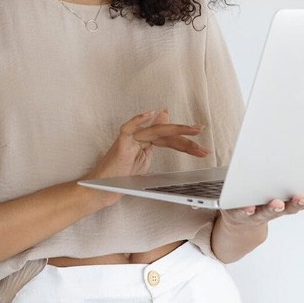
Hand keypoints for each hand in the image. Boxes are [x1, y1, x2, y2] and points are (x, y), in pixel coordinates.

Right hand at [88, 108, 208, 182]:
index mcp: (147, 142)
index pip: (170, 140)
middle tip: (201, 131)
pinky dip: (139, 120)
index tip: (201, 147)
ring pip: (156, 131)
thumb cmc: (122, 177)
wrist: (102, 189)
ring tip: (193, 132)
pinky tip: (152, 114)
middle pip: (166, 133)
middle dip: (185, 134)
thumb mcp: (146, 162)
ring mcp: (131, 138)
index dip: (185, 142)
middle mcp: (140, 136)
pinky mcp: (121, 143)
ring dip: (176, 131)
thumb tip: (168, 125)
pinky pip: (130, 128)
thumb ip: (158, 145)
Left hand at [220, 194, 303, 228]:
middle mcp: (276, 209)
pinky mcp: (241, 213)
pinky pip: (244, 212)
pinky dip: (246, 210)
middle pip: (290, 207)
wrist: (241, 223)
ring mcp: (259, 213)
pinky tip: (248, 207)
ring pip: (268, 211)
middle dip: (297, 202)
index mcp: (289, 203)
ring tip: (277, 204)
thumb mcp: (286, 196)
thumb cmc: (266, 201)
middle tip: (303, 197)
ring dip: (273, 208)